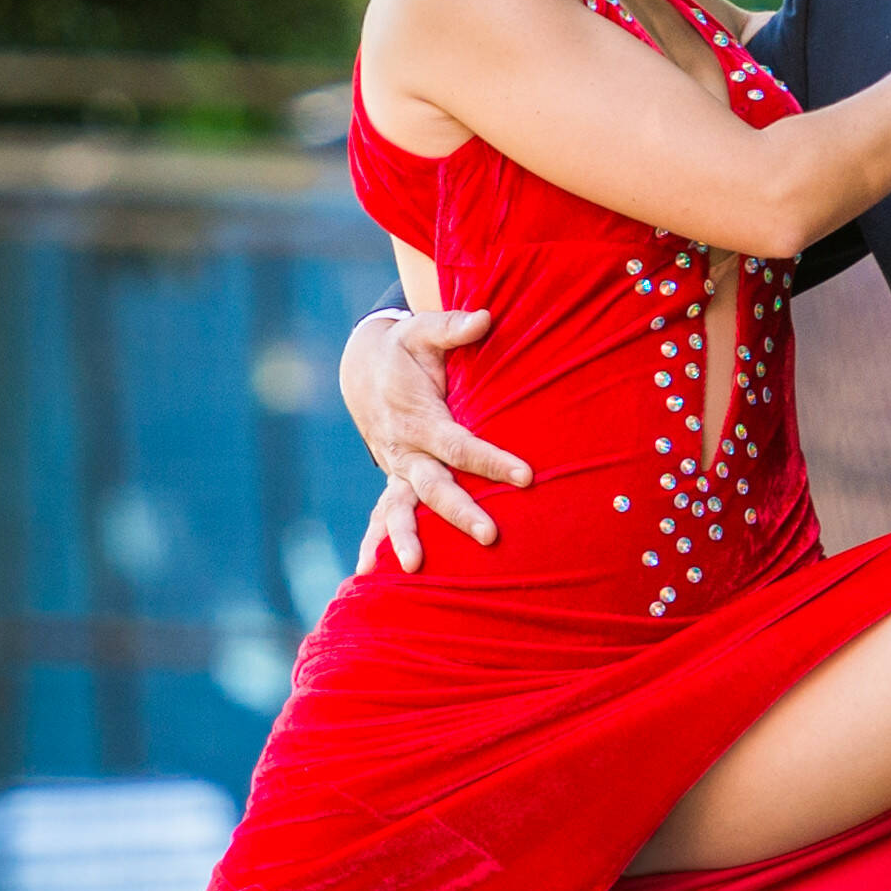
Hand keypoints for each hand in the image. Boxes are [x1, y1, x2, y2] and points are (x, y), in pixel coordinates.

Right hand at [340, 304, 527, 572]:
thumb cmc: (404, 351)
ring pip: (401, 508)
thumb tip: (485, 316)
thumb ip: (452, 327)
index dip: (492, 460)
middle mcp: (406, 450)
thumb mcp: (422, 332)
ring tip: (412, 569)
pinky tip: (369, 574)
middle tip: (491, 535)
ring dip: (404, 538)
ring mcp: (396, 470)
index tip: (527, 476)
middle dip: (460, 512)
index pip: (460, 445)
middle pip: (435, 487)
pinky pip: (382, 515)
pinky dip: (374, 542)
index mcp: (421, 418)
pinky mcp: (394, 481)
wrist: (362, 370)